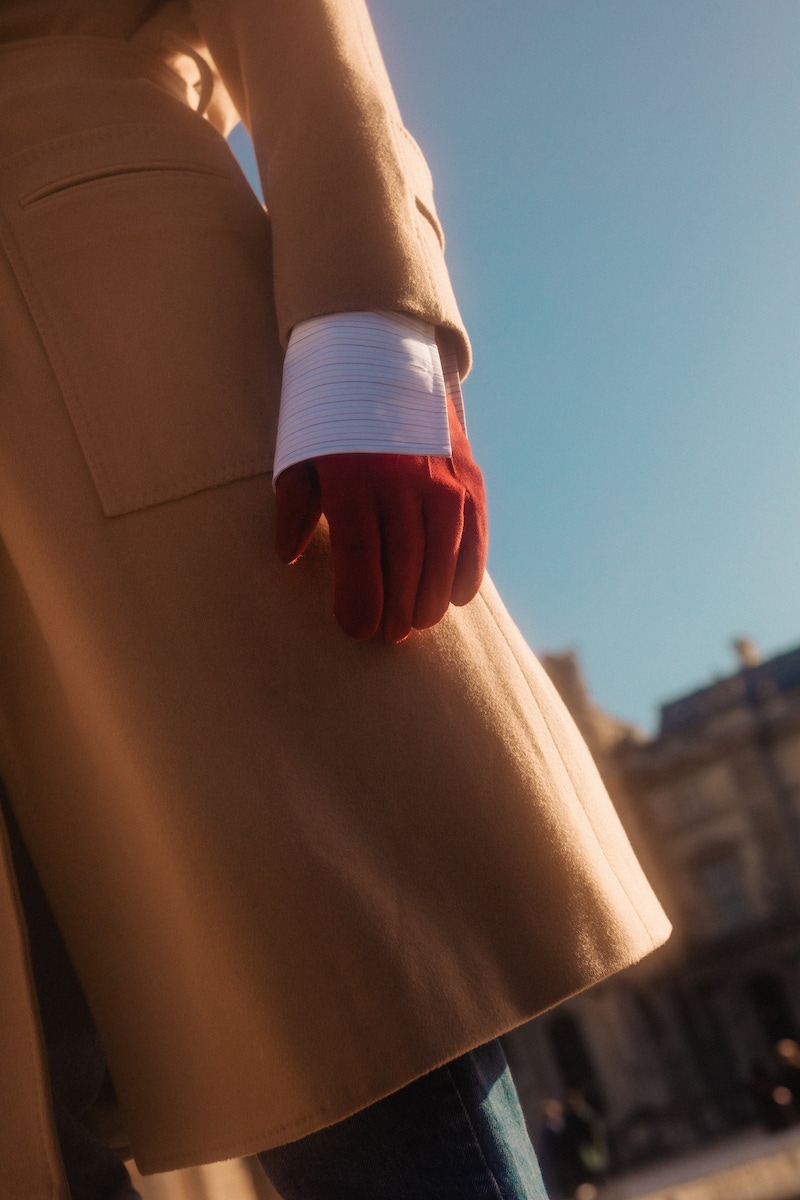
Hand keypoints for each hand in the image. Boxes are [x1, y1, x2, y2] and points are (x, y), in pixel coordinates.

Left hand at [274, 397, 486, 641]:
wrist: (383, 355)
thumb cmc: (329, 418)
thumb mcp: (299, 455)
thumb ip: (293, 508)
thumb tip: (287, 557)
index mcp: (352, 478)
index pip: (361, 555)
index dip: (360, 600)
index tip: (355, 628)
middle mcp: (402, 478)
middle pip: (404, 562)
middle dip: (395, 608)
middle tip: (387, 635)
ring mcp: (441, 475)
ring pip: (443, 552)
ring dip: (430, 597)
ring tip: (417, 622)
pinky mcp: (467, 472)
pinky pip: (474, 531)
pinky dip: (468, 567)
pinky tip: (456, 596)